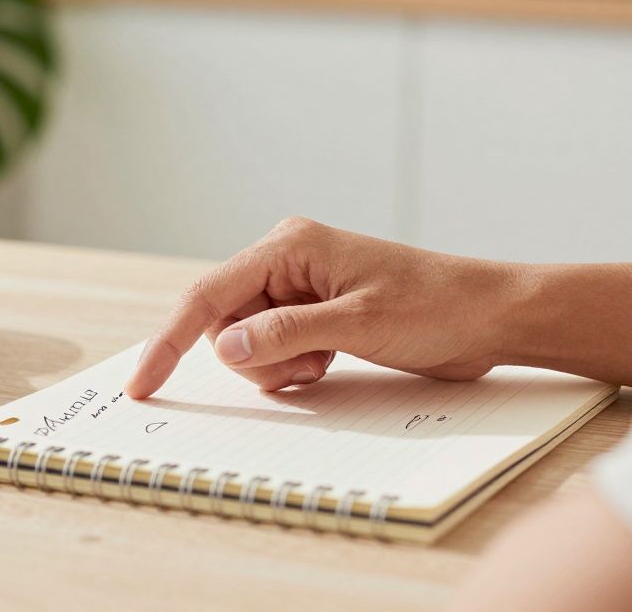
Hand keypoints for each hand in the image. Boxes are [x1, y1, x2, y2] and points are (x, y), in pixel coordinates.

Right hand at [125, 217, 517, 397]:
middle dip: (252, 356)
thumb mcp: (356, 324)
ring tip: (327, 360)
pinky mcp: (311, 314)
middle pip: (222, 323)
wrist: (489, 317)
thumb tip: (222, 346)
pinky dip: (291, 367)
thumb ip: (284, 334)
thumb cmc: (436, 306)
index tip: (142, 384)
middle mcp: (284, 261)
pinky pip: (271, 350)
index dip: (168, 342)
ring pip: (245, 343)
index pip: (207, 295)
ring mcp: (297, 288)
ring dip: (277, 365)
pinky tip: (331, 360)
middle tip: (309, 362)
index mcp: (288, 246)